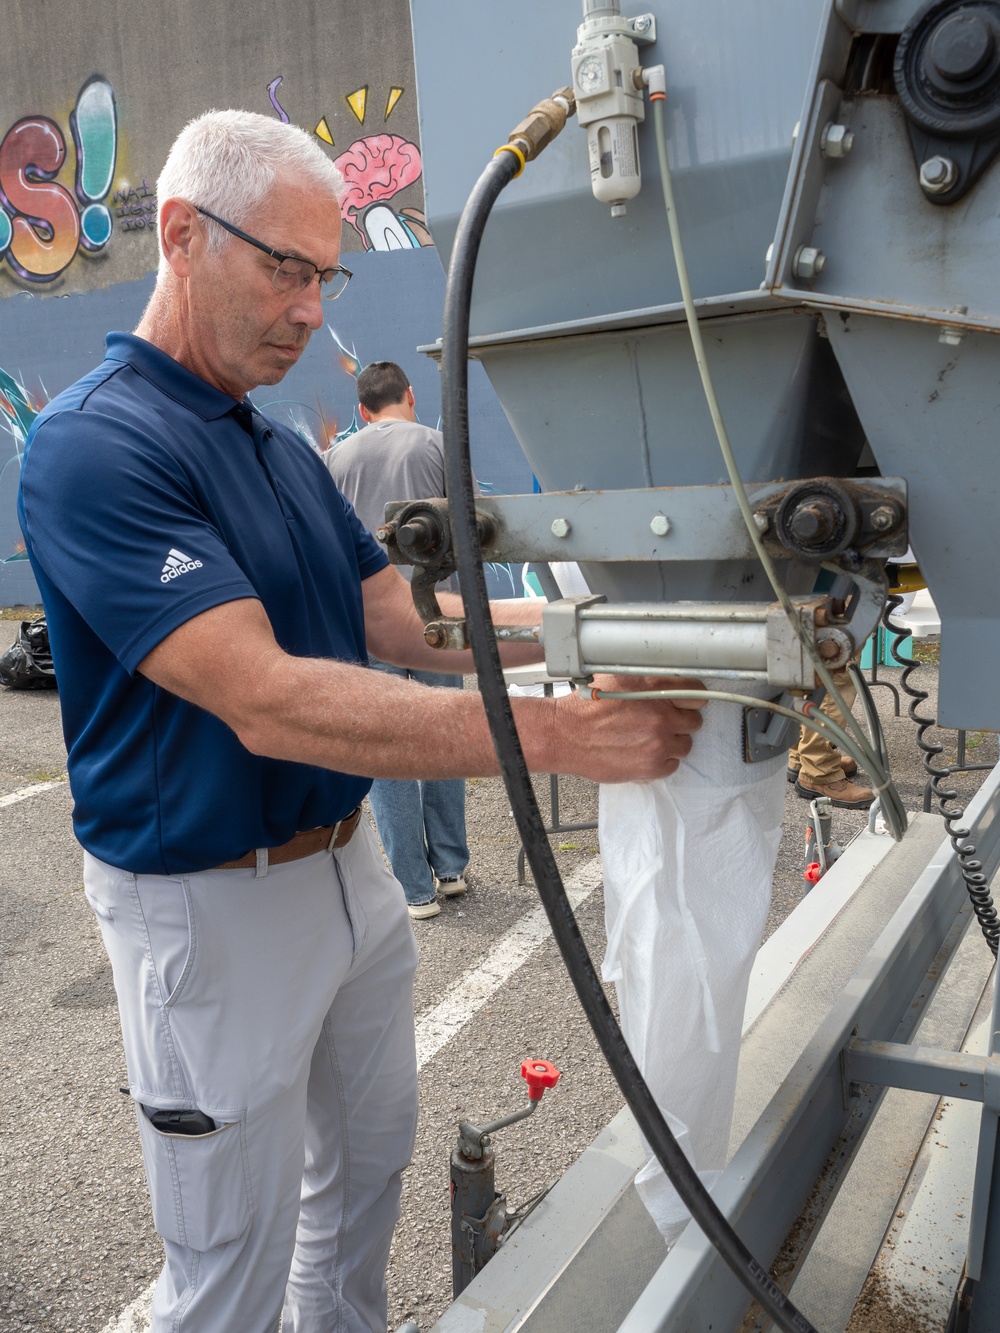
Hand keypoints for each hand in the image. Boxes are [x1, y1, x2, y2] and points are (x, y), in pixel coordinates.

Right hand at [549, 675, 706, 782]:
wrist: (565, 734)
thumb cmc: (587, 706)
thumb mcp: (620, 678)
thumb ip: (649, 680)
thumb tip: (671, 682)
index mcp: (655, 688)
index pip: (697, 693)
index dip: (690, 699)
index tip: (684, 704)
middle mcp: (661, 714)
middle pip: (694, 721)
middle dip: (680, 721)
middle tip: (661, 722)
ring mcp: (658, 742)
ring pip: (685, 744)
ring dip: (672, 742)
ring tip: (650, 739)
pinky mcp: (652, 766)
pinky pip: (672, 765)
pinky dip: (661, 761)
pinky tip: (645, 753)